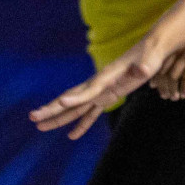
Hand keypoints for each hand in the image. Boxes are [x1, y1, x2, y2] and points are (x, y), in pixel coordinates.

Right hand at [30, 39, 163, 138]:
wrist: (151, 49)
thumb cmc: (151, 56)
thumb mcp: (148, 62)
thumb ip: (142, 68)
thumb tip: (140, 70)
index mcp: (106, 77)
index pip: (88, 90)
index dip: (76, 98)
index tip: (60, 103)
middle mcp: (99, 84)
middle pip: (72, 99)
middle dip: (53, 109)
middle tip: (33, 118)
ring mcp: (101, 90)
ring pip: (75, 107)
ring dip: (59, 118)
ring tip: (40, 127)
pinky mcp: (107, 96)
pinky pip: (90, 113)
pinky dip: (81, 124)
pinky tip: (72, 135)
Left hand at [152, 20, 184, 100]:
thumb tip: (183, 55)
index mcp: (176, 41)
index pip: (159, 61)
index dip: (156, 75)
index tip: (154, 85)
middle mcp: (178, 47)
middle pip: (163, 70)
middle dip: (162, 85)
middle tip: (164, 95)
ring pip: (173, 76)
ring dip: (172, 89)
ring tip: (174, 98)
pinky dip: (184, 88)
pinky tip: (184, 95)